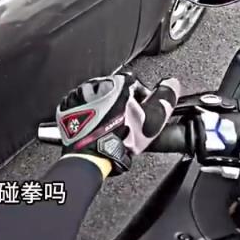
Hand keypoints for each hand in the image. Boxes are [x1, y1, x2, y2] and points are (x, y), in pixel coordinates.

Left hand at [56, 71, 180, 174]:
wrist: (92, 156)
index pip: (134, 82)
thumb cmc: (120, 139)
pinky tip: (95, 127)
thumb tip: (172, 84)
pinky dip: (87, 114)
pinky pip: (80, 106)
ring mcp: (79, 95)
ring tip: (110, 126)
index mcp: (116, 83)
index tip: (141, 111)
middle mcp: (96, 84)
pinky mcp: (66, 107)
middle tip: (126, 122)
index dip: (141, 98)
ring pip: (97, 98)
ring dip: (104, 107)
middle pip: (114, 90)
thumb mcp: (152, 120)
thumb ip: (165, 99)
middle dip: (121, 103)